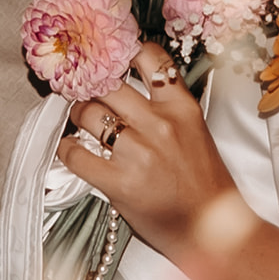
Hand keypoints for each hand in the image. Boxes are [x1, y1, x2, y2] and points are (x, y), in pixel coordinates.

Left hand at [57, 43, 239, 253]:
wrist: (212, 229)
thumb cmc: (204, 183)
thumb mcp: (195, 133)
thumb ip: (167, 108)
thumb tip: (128, 88)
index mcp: (183, 108)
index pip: (150, 59)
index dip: (124, 51)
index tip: (110, 53)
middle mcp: (160, 124)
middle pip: (108, 83)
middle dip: (91, 84)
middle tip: (83, 88)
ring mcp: (138, 153)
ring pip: (88, 113)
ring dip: (77, 114)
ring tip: (79, 119)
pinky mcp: (118, 182)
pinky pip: (75, 154)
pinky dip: (66, 149)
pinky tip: (70, 149)